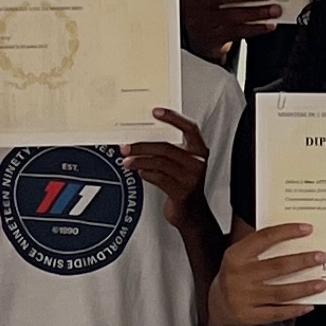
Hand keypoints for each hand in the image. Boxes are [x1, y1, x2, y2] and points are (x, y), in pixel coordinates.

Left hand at [126, 106, 210, 228]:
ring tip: (127, 160)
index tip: (155, 112)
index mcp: (199, 150)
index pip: (189, 128)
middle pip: (166, 147)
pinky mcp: (181, 192)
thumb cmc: (183, 184)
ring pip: (159, 162)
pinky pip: (158, 178)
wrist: (192, 213)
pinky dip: (145, 173)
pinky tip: (139, 172)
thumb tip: (142, 135)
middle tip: (126, 146)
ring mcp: (190, 178)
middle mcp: (197, 162)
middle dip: (142, 145)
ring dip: (139, 160)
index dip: (173, 118)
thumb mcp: (181, 163)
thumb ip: (169, 148)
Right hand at [182, 0, 282, 59]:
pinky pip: (236, 33)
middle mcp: (196, 3)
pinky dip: (255, 28)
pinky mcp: (212, 39)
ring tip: (274, 9)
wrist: (189, 30)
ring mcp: (203, 22)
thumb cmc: (204, 3)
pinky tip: (268, 24)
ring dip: (257, 12)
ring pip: (232, 16)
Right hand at [213, 220, 325, 325]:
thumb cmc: (236, 275)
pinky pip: (277, 313)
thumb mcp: (241, 257)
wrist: (218, 305)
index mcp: (236, 256)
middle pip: (277, 266)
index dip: (287, 232)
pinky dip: (295, 309)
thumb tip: (296, 238)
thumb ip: (262, 247)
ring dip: (304, 288)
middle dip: (302, 261)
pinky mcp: (249, 316)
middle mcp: (238, 276)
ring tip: (321, 283)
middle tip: (320, 257)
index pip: (264, 238)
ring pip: (280, 292)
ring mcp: (243, 298)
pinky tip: (308, 305)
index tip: (307, 229)